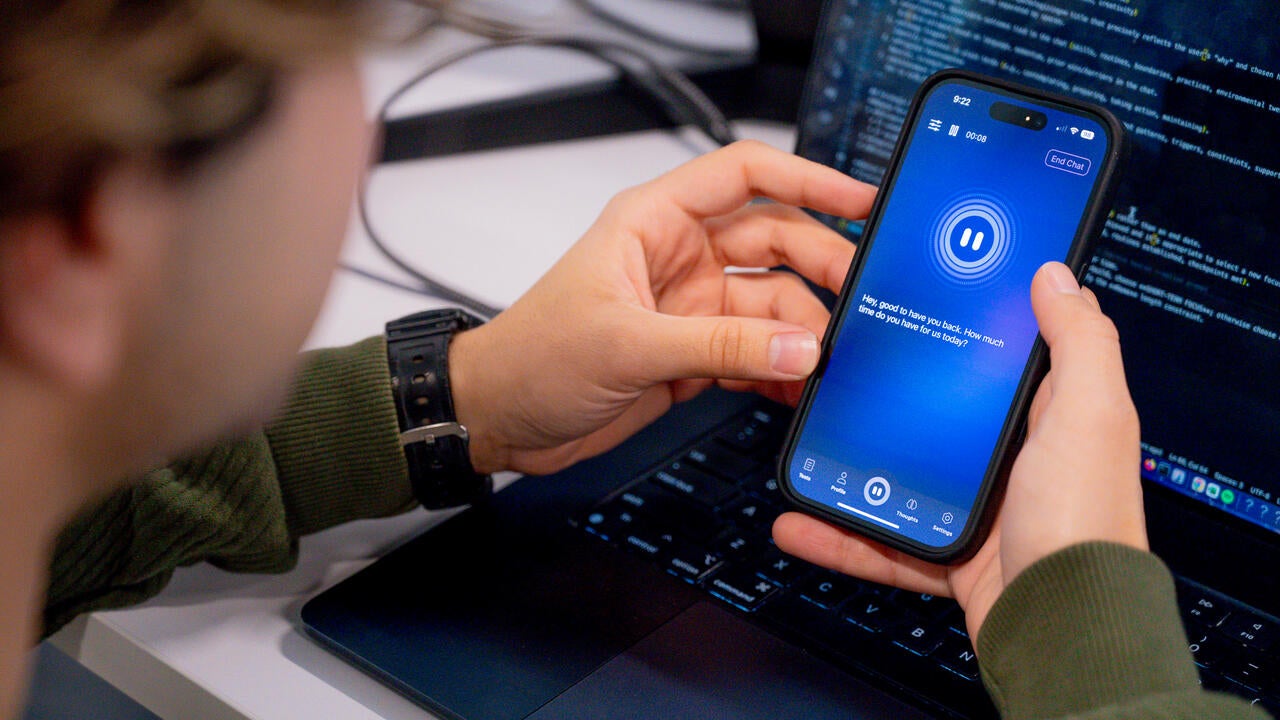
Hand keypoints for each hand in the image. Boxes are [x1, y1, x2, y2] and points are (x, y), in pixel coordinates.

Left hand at [449, 140, 875, 474]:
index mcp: (655, 222)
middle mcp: (680, 257)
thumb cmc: (531, 357)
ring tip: (833, 362)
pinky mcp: (696, 355)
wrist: (499, 419)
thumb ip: (720, 345)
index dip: (808, 180)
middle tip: (862, 301)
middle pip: (776, 242)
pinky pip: (757, 353)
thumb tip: (800, 347)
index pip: (745, 175)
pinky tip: (803, 390)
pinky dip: (783, 371)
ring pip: (774, 305)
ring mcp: (692, 308)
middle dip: (822, 267)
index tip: (860, 202)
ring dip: (805, 332)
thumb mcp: (627, 344)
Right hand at [773, 262, 1147, 640]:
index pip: (1005, 353)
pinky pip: (884, 537)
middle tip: (843, 364)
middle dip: (891, 391)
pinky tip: (803, 520)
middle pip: (940, 411)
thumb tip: (1056, 276)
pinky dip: (841, 533)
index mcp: (1053, 414)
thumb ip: (1079, 342)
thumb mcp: (1090, 414)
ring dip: (850, 462)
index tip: (924, 295)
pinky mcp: (950, 551)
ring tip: (809, 439)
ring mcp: (982, 506)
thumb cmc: (1087, 523)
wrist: (1063, 628)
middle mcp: (1018, 457)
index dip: (969, 321)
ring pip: (901, 473)